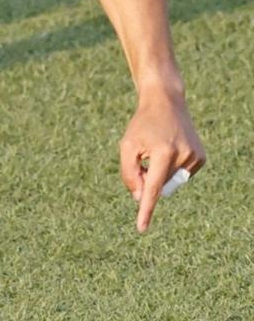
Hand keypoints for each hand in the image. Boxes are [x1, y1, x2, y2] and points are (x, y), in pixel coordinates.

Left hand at [119, 90, 204, 231]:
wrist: (166, 102)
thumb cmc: (143, 124)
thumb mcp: (128, 144)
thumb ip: (129, 172)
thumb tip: (139, 198)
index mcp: (163, 151)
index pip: (153, 188)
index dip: (146, 209)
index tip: (141, 228)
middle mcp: (182, 156)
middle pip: (161, 185)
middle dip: (150, 179)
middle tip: (145, 158)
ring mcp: (195, 158)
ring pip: (172, 182)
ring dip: (162, 173)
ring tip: (159, 149)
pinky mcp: (201, 158)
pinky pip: (182, 175)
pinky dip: (173, 169)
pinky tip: (171, 149)